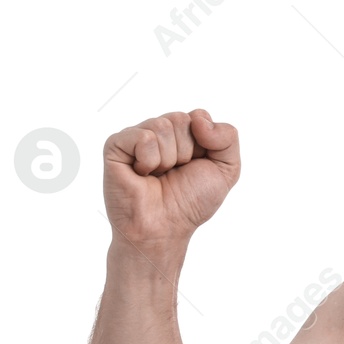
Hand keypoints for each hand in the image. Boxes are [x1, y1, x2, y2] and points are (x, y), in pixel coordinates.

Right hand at [103, 109, 239, 250]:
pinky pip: (143, 137)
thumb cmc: (191, 202)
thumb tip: (199, 117)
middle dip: (186, 151)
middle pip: (181, 119)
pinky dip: (149, 160)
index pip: (199, 116)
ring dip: (168, 158)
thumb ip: (228, 137)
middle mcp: (159, 132)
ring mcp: (135, 138)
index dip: (204, 144)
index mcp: (183, 134)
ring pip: (163, 126)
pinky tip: (142, 174)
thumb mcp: (226, 170)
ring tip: (158, 175)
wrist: (164, 228)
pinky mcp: (116, 146)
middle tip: (174, 173)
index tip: (196, 165)